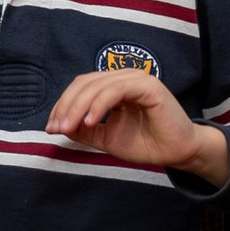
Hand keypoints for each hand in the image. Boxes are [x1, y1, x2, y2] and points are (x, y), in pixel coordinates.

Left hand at [46, 63, 228, 186]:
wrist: (177, 153)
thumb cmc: (147, 143)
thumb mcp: (107, 137)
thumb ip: (85, 130)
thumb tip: (59, 125)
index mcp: (115, 86)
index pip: (82, 86)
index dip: (63, 104)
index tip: (52, 127)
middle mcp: (124, 78)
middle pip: (85, 83)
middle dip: (66, 106)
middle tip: (56, 128)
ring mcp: (137, 79)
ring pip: (97, 85)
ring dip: (78, 107)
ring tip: (69, 127)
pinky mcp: (148, 86)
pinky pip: (116, 90)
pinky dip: (99, 105)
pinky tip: (90, 121)